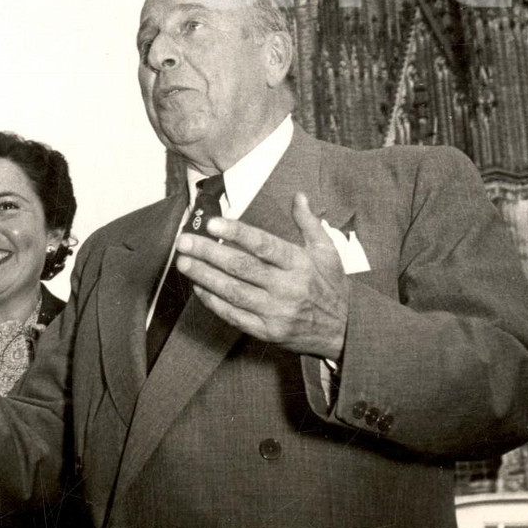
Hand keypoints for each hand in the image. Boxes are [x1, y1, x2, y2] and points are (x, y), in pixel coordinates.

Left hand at [175, 192, 348, 359]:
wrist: (344, 331)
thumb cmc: (332, 285)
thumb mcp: (328, 250)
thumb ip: (309, 222)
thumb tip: (299, 195)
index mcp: (300, 264)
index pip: (264, 245)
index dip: (238, 232)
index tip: (214, 222)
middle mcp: (287, 288)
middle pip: (242, 267)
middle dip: (209, 252)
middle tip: (184, 241)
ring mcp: (276, 313)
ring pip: (233, 292)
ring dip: (205, 276)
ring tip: (183, 261)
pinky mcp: (267, 332)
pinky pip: (234, 316)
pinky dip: (213, 302)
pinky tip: (198, 287)